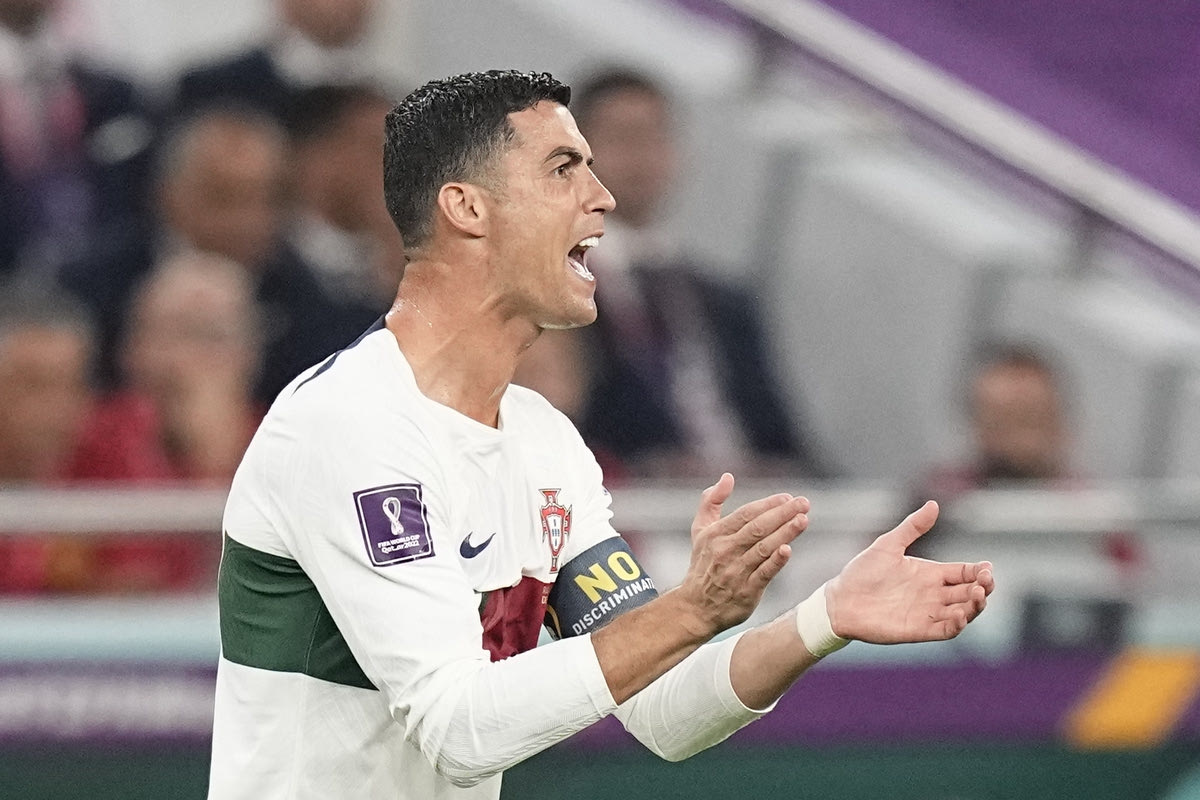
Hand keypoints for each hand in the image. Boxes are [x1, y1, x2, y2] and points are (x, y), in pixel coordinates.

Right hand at [676, 473, 809, 636]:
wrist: (695, 608)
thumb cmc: (703, 564)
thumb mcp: (700, 530)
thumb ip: (711, 501)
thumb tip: (728, 477)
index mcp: (715, 534)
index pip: (745, 514)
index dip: (767, 504)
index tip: (788, 497)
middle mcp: (725, 551)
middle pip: (757, 528)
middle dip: (782, 514)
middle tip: (804, 503)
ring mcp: (736, 572)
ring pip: (764, 548)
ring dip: (785, 533)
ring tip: (804, 520)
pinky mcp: (746, 591)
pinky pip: (764, 574)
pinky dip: (776, 561)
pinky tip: (788, 549)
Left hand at [826, 501, 993, 642]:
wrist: (840, 600)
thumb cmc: (862, 572)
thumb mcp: (888, 544)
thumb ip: (912, 527)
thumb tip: (934, 503)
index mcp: (930, 573)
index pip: (964, 572)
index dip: (979, 571)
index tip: (987, 567)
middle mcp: (933, 594)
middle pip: (969, 593)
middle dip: (983, 588)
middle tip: (986, 582)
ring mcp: (927, 613)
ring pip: (963, 612)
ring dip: (975, 606)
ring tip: (978, 595)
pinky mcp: (918, 630)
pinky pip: (944, 630)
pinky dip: (957, 625)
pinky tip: (962, 615)